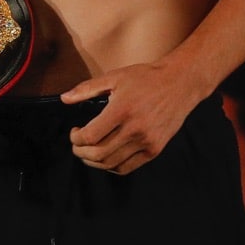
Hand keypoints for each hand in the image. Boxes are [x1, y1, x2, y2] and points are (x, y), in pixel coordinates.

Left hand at [63, 61, 206, 174]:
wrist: (180, 84)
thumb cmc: (146, 78)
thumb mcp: (114, 77)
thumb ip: (86, 89)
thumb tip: (64, 99)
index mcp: (122, 110)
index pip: (90, 136)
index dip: (75, 138)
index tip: (74, 132)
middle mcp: (135, 129)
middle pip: (98, 154)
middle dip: (80, 152)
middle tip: (76, 145)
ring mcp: (146, 141)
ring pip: (111, 164)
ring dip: (93, 162)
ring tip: (88, 151)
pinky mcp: (155, 149)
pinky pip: (127, 167)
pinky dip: (111, 166)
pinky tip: (106, 156)